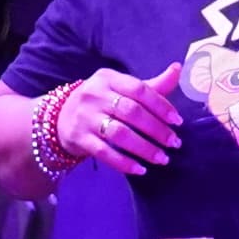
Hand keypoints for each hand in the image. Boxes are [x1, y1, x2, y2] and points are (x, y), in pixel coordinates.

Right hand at [48, 62, 188, 173]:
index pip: (138, 89)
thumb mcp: (121, 88)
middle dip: (156, 129)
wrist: (60, 118)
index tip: (178, 121)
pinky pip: (104, 152)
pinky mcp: (79, 138)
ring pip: (119, 134)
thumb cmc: (101, 101)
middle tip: (174, 143)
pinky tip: (140, 169)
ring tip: (162, 158)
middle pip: (131, 112)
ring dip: (144, 148)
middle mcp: (95, 95)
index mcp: (108, 78)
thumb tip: (178, 69)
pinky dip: (124, 162)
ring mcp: (85, 117)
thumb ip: (150, 85)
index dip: (161, 105)